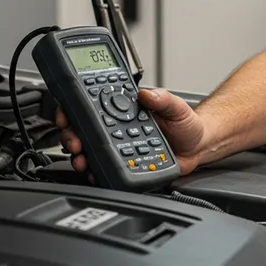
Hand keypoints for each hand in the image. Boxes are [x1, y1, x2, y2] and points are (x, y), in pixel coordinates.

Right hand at [57, 88, 207, 177]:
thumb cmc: (186, 124)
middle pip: (84, 131)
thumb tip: (147, 93)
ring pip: (90, 151)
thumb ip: (163, 99)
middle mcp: (117, 128)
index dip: (74, 110)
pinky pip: (106, 169)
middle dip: (72, 136)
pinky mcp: (125, 165)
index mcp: (124, 110)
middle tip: (74, 141)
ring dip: (80, 156)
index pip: (92, 107)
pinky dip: (96, 172)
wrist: (198, 146)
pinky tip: (94, 173)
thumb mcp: (177, 107)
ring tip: (82, 158)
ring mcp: (119, 147)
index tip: (67, 114)